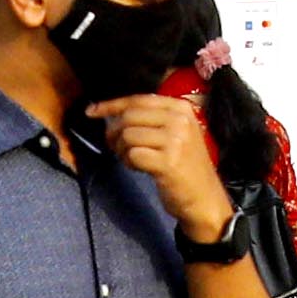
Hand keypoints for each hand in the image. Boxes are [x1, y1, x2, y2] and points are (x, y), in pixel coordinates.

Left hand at [98, 88, 227, 239]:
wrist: (205, 198)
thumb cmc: (186, 166)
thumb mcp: (176, 133)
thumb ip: (151, 119)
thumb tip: (112, 114)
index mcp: (181, 108)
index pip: (138, 99)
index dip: (111, 105)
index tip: (91, 111)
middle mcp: (179, 120)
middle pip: (129, 116)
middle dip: (114, 132)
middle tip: (115, 147)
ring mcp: (175, 140)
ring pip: (128, 135)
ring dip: (122, 150)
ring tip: (133, 160)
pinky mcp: (168, 162)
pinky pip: (132, 154)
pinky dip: (129, 162)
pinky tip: (139, 168)